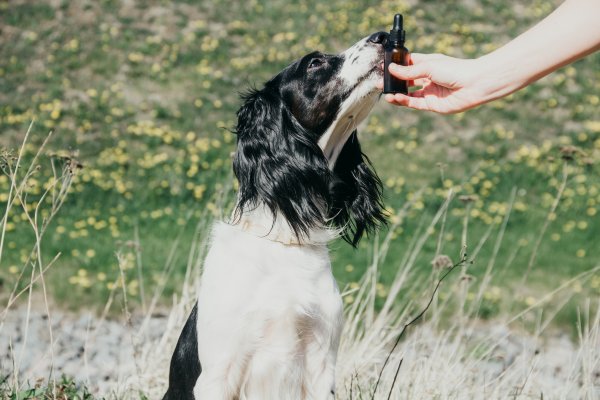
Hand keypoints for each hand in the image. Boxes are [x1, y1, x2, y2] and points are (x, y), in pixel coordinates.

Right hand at [377, 54, 491, 113]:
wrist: (474, 84)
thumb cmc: (455, 70)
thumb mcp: (429, 67)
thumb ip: (409, 71)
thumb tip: (391, 70)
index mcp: (428, 64)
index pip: (408, 64)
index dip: (396, 65)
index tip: (384, 66)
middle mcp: (427, 78)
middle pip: (406, 79)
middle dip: (394, 81)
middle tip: (380, 81)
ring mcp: (429, 92)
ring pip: (408, 93)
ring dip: (396, 93)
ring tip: (385, 92)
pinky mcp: (431, 104)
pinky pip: (414, 103)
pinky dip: (403, 101)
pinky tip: (394, 98)